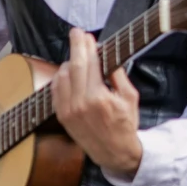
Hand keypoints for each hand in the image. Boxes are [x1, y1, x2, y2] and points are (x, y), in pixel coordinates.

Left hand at [51, 29, 142, 185]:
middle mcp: (80, 103)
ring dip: (68, 61)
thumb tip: (106, 54)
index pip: (90, 63)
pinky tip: (67, 71)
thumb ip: (118, 75)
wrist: (114, 152)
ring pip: (62, 76)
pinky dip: (60, 77)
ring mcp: (68, 110)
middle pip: (74, 65)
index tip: (86, 35)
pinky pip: (55, 90)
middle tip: (76, 33)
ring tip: (77, 56)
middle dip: (75, 46)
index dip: (87, 46)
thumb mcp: (130, 97)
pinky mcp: (62, 116)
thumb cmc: (125, 124)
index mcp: (99, 98)